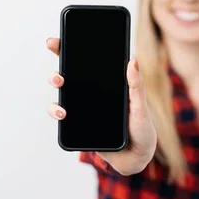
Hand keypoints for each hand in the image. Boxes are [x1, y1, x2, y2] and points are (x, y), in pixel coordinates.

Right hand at [45, 37, 156, 174]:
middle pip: (68, 73)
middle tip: (59, 72)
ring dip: (55, 86)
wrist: (136, 158)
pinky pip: (61, 115)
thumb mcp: (141, 107)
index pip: (86, 61)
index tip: (57, 40)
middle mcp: (91, 92)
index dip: (69, 48)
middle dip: (57, 67)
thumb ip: (136, 86)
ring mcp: (82, 107)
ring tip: (60, 86)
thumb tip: (132, 60)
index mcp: (107, 82)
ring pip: (61, 93)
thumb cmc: (142, 129)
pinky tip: (63, 113)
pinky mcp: (77, 125)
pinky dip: (57, 111)